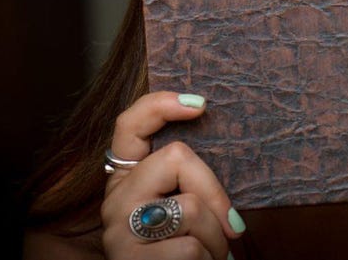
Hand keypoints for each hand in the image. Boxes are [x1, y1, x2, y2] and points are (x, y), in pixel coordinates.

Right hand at [101, 91, 244, 259]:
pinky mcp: (128, 258)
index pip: (128, 125)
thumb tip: (214, 140)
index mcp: (127, 180)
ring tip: (212, 256)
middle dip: (215, 190)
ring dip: (217, 238)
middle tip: (232, 226)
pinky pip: (190, 247)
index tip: (200, 103)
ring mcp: (117, 230)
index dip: (160, 104)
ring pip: (191, 206)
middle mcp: (115, 200)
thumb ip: (187, 181)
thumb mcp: (183, 210)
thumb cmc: (183, 253)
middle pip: (177, 157)